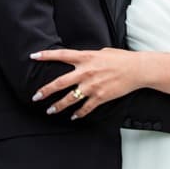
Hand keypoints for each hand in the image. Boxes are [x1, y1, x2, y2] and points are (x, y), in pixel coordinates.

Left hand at [30, 48, 144, 119]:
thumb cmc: (121, 58)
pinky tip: (73, 116)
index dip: (46, 55)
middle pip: (60, 83)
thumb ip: (88, 56)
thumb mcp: (101, 52)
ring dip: (58, 106)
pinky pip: (85, 108)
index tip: (33, 56)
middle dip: (46, 91)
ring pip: (70, 99)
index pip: (61, 55)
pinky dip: (78, 113)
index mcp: (86, 57)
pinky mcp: (100, 97)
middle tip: (36, 97)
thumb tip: (81, 59)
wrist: (137, 69)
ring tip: (50, 110)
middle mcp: (86, 72)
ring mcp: (92, 86)